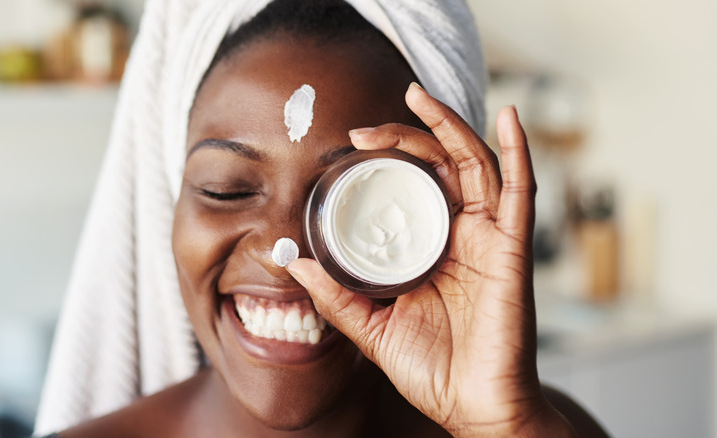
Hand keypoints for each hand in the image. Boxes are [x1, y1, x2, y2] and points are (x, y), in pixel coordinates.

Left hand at [287, 83, 574, 435]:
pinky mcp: (513, 250)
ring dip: (450, 126)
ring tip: (419, 96)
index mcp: (430, 248)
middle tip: (364, 130)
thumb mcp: (372, 326)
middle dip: (406, 136)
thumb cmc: (432, 369)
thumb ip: (337, 294)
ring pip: (475, 164)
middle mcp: (461, 235)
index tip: (349, 148)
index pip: (411, 187)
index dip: (385, 161)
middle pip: (440, 166)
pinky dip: (519, 149)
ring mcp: (489, 238)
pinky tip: (509, 116)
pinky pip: (521, 190)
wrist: (472, 408)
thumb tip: (294, 263)